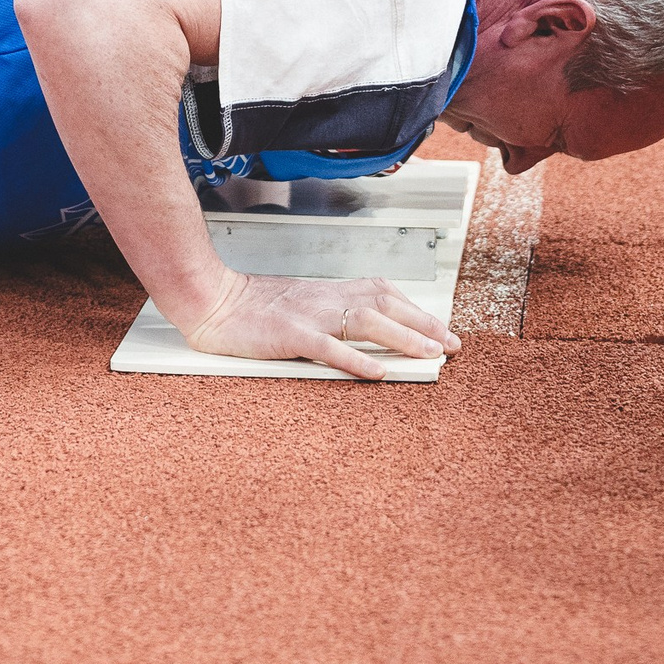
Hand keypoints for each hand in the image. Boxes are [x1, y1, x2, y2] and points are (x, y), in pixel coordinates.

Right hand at [182, 272, 461, 381]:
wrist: (210, 298)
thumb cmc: (251, 306)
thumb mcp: (300, 303)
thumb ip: (330, 312)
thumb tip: (365, 330)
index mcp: (329, 290)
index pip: (384, 293)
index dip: (417, 311)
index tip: (443, 330)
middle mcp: (325, 297)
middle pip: (385, 304)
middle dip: (424, 324)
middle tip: (453, 344)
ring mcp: (308, 314)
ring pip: (366, 320)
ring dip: (402, 337)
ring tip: (430, 355)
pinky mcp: (289, 334)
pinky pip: (328, 347)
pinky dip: (356, 359)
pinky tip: (378, 373)